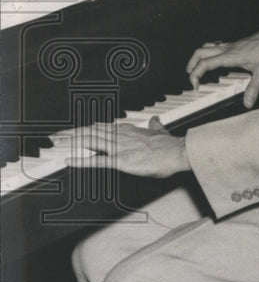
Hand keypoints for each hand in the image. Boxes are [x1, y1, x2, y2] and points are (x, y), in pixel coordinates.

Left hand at [50, 119, 189, 176]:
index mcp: (129, 131)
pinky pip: (97, 161)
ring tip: (58, 141)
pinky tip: (70, 161)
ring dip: (72, 141)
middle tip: (57, 134)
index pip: (103, 127)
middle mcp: (121, 136)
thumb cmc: (170, 146)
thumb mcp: (160, 131)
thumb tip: (155, 120)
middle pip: (92, 132)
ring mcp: (120, 148)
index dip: (87, 128)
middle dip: (72, 133)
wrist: (178, 152)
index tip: (76, 130)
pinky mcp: (121, 161)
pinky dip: (82, 161)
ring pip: (91, 141)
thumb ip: (154, 126)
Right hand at [186, 25, 258, 107]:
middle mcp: (228, 48)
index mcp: (230, 56)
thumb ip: (254, 88)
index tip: (195, 86)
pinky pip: (218, 46)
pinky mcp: (238, 43)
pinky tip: (218, 60)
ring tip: (197, 68)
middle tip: (191, 77)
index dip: (195, 74)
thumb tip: (247, 103)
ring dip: (199, 56)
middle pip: (200, 52)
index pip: (205, 63)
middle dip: (191, 64)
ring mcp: (233, 44)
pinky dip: (211, 53)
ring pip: (208, 47)